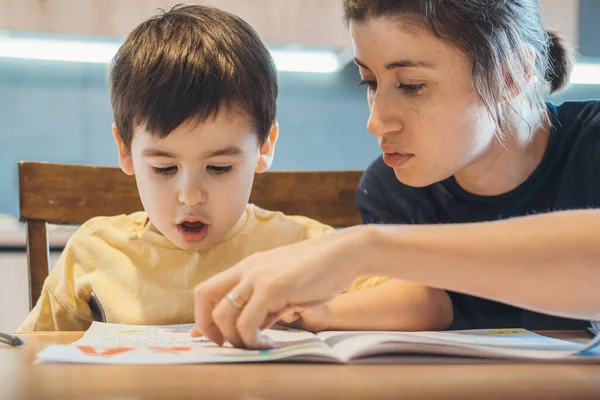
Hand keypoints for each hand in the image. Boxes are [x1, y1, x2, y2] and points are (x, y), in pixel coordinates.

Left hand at [192, 227, 366, 347]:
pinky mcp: (273, 287)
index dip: (203, 316)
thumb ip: (263, 305)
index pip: (208, 289)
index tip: (213, 337)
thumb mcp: (284, 287)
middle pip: (204, 296)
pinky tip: (267, 344)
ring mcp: (258, 277)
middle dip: (208, 327)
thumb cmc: (319, 272)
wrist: (345, 253)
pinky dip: (252, 340)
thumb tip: (246, 329)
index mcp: (247, 267)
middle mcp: (247, 269)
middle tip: (226, 344)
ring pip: (223, 314)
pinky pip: (248, 322)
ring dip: (234, 339)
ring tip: (255, 346)